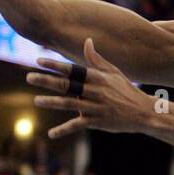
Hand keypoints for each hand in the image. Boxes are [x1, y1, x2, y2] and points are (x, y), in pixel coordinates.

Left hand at [28, 39, 155, 139]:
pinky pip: (77, 125)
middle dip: (47, 80)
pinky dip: (63, 130)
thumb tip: (87, 41)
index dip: (55, 65)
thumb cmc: (126, 90)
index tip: (38, 61)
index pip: (72, 69)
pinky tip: (51, 134)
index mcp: (97, 77)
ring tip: (36, 100)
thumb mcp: (113, 72)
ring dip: (51, 102)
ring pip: (69, 103)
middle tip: (29, 77)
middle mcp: (95, 91)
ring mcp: (95, 107)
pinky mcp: (97, 122)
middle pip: (67, 85)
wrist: (144, 112)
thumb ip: (96, 58)